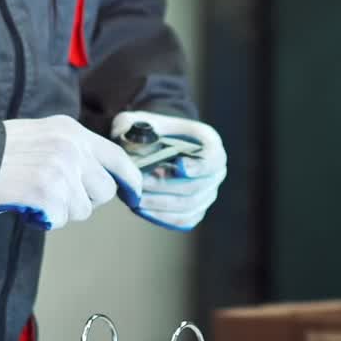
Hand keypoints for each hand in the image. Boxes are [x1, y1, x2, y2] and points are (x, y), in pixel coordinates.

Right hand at [0, 115, 142, 230]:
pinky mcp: (49, 194)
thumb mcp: (44, 135)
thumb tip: (100, 178)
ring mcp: (62, 171)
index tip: (136, 193)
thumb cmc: (0, 150)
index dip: (130, 179)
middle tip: (57, 194)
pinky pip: (61, 219)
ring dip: (63, 210)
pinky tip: (27, 203)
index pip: (116, 157)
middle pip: (104, 191)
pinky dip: (45, 219)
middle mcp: (73, 148)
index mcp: (72, 131)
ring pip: (83, 209)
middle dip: (85, 199)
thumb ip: (73, 150)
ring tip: (37, 194)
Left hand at [109, 111, 226, 230]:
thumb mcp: (139, 120)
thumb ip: (131, 125)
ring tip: (135, 198)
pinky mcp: (195, 210)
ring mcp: (207, 193)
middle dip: (166, 186)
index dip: (200, 165)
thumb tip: (126, 139)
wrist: (154, 146)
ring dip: (160, 204)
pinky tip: (141, 209)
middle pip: (197, 186)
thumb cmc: (149, 131)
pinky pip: (183, 220)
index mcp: (209, 143)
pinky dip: (162, 217)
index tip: (179, 166)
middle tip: (140, 184)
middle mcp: (214, 171)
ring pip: (189, 206)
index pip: (214, 158)